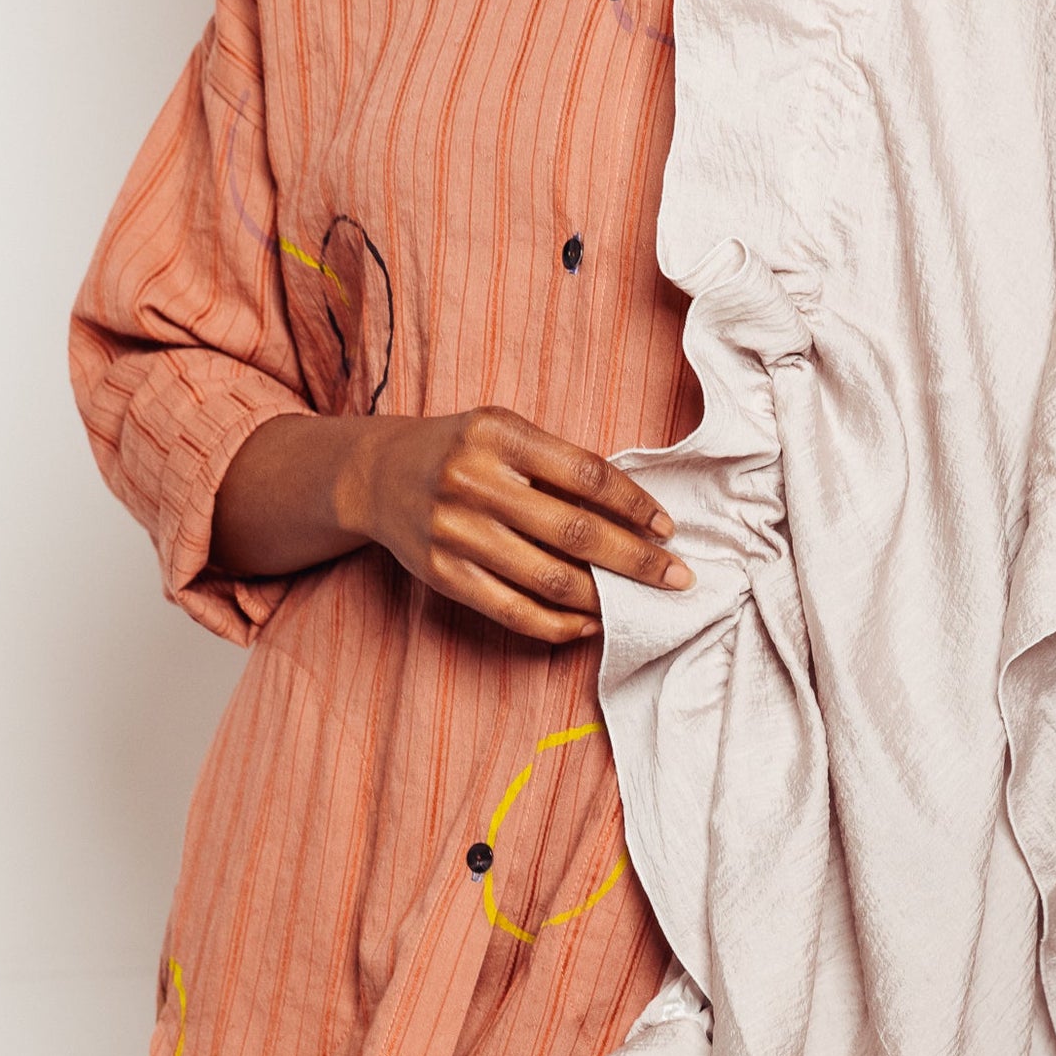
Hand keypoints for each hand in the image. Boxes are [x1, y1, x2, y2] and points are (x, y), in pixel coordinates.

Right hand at [211, 407, 691, 643]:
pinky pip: (514, 611)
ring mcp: (456, 532)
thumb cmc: (460, 450)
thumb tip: (635, 512)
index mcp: (498, 435)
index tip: (667, 528)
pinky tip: (589, 622)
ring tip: (638, 602)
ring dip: (604, 597)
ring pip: (549, 579)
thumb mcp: (504, 430)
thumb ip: (558, 462)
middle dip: (636, 560)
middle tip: (678, 576)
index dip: (635, 504)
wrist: (378, 475)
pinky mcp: (444, 574)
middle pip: (575, 532)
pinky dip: (560, 624)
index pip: (586, 475)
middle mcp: (474, 482)